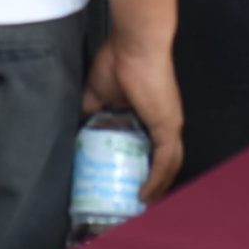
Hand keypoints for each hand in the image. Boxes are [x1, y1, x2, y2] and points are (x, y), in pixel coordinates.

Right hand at [84, 34, 183, 201]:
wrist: (133, 43)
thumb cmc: (119, 58)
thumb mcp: (98, 90)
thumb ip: (91, 107)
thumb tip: (78, 122)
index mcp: (150, 112)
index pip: (151, 147)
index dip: (142, 167)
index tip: (127, 183)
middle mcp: (165, 121)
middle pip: (164, 162)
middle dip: (152, 184)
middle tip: (133, 202)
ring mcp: (169, 124)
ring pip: (168, 166)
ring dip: (156, 188)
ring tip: (139, 205)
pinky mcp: (167, 126)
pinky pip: (165, 162)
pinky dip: (157, 181)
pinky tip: (145, 195)